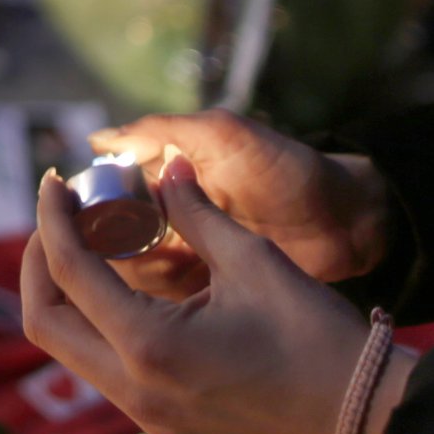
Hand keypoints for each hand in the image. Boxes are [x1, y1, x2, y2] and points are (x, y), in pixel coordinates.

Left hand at [22, 158, 373, 433]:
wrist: (362, 414)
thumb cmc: (315, 334)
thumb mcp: (252, 259)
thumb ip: (193, 212)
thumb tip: (166, 163)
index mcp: (151, 347)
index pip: (70, 272)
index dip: (53, 218)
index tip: (53, 180)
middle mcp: (134, 390)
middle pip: (45, 322)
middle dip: (40, 261)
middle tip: (61, 215)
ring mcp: (145, 417)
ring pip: (70, 350)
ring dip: (67, 294)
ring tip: (93, 242)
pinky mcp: (162, 426)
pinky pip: (104, 370)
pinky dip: (97, 322)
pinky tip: (123, 287)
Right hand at [87, 110, 389, 298]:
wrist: (349, 222)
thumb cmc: (288, 169)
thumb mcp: (227, 137)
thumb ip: (165, 131)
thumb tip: (98, 139)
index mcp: (163, 177)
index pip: (106, 193)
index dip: (89, 205)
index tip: (84, 214)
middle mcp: (165, 219)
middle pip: (111, 240)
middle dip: (114, 247)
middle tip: (139, 248)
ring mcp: (185, 258)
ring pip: (133, 274)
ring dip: (142, 273)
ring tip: (174, 268)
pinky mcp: (205, 292)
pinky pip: (166, 302)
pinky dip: (165, 301)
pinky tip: (183, 294)